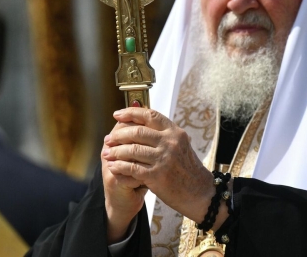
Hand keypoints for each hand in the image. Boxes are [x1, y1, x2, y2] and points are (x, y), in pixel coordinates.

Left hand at [103, 108, 224, 226]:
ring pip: (132, 150)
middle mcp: (170, 142)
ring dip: (115, 152)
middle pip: (137, 132)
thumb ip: (164, 135)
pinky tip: (113, 167)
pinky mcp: (157, 176)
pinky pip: (132, 168)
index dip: (131, 112)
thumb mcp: (180, 145)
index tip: (117, 114)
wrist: (199, 193)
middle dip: (118, 135)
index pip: (150, 115)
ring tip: (107, 154)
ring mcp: (164, 159)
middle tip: (108, 139)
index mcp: (175, 132)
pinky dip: (119, 167)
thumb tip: (140, 122)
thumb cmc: (187, 169)